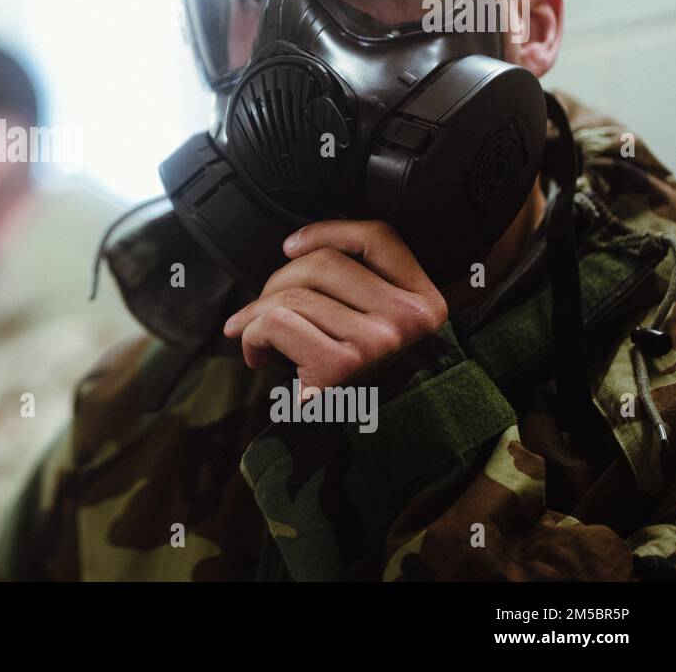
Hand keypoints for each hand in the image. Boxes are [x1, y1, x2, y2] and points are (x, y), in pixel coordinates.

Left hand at [223, 220, 447, 389]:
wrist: (372, 444)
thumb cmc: (366, 382)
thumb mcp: (386, 327)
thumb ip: (363, 285)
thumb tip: (292, 249)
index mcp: (425, 301)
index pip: (379, 237)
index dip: (327, 231)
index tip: (290, 246)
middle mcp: (407, 319)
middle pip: (322, 263)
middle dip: (277, 281)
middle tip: (261, 309)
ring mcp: (376, 341)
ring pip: (291, 295)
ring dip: (255, 313)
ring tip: (250, 332)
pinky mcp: (341, 366)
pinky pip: (275, 324)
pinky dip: (251, 334)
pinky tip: (254, 352)